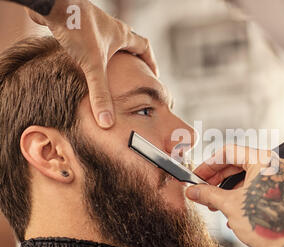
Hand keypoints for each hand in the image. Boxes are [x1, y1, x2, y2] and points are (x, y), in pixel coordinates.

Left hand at [26, 0, 157, 127]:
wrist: (52, 4)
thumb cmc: (77, 28)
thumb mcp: (92, 65)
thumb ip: (100, 93)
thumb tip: (107, 120)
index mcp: (121, 35)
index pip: (144, 47)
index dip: (150, 62)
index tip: (153, 75)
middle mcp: (110, 27)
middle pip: (128, 44)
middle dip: (132, 60)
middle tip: (133, 76)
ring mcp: (93, 25)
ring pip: (108, 42)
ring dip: (111, 56)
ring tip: (109, 73)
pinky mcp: (77, 25)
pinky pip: (90, 41)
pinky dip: (91, 53)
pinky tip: (82, 63)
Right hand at [185, 145, 283, 246]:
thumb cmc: (266, 225)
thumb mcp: (230, 205)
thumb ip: (209, 194)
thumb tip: (195, 190)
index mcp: (264, 161)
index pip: (230, 152)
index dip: (209, 164)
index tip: (198, 174)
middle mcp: (276, 166)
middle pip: (239, 163)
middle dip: (218, 178)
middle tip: (202, 188)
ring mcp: (282, 180)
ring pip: (248, 177)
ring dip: (229, 189)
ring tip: (215, 203)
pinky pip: (259, 187)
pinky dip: (243, 195)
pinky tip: (231, 211)